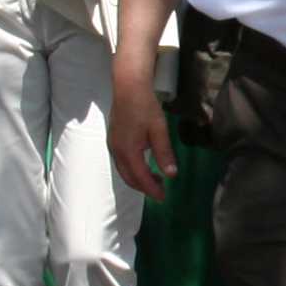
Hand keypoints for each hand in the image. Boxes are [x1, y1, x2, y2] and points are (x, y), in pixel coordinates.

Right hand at [109, 66, 177, 195]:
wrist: (128, 87)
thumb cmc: (145, 106)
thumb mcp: (159, 130)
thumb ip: (164, 153)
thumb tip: (172, 175)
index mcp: (128, 151)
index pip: (141, 177)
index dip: (152, 189)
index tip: (163, 198)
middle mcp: (117, 151)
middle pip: (129, 178)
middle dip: (144, 187)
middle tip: (160, 192)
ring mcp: (113, 145)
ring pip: (124, 170)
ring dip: (138, 178)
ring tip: (155, 180)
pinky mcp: (113, 139)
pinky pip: (121, 162)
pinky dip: (133, 169)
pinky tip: (144, 165)